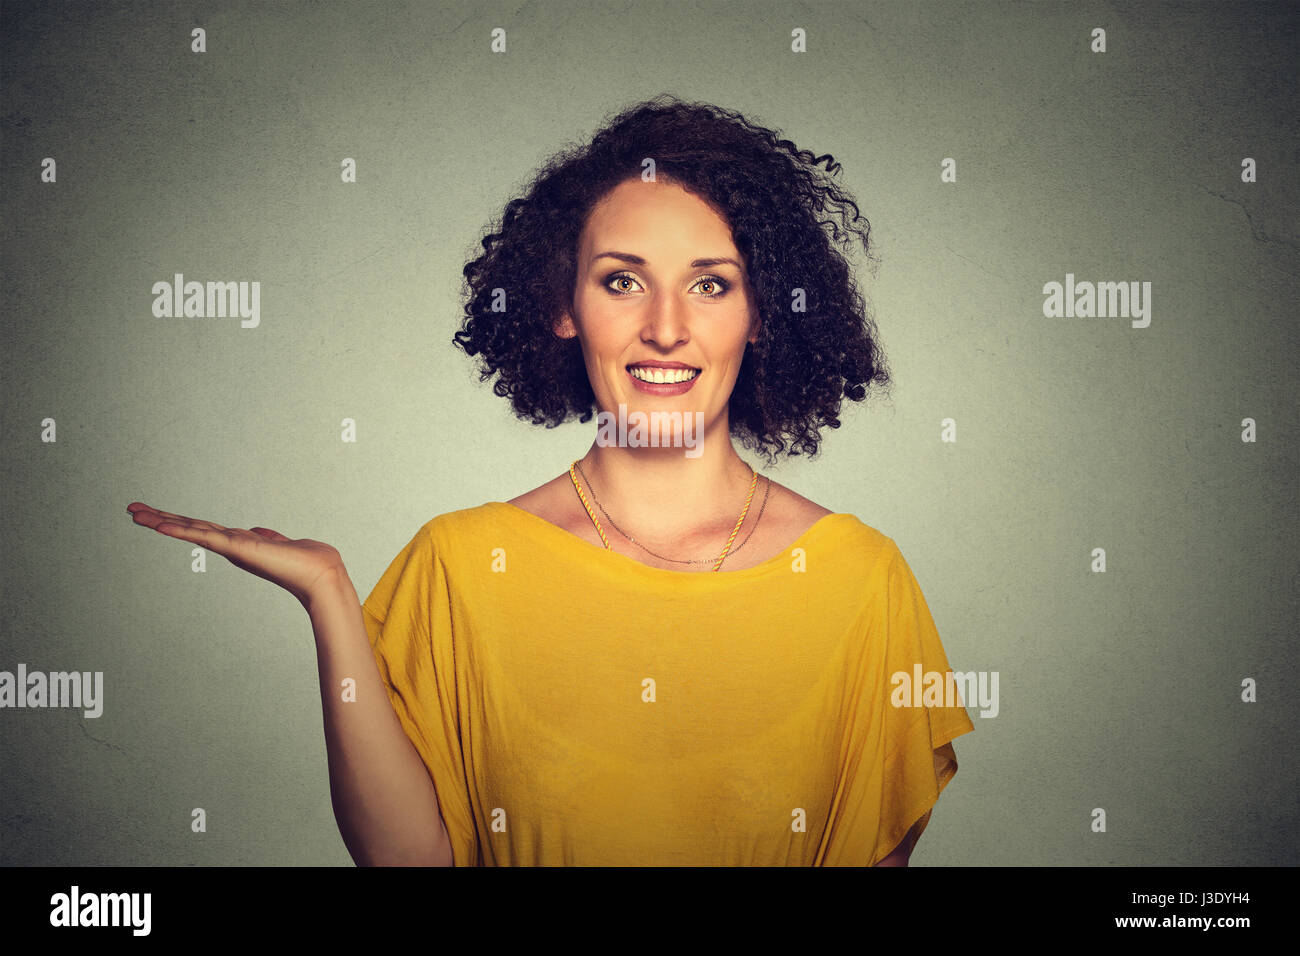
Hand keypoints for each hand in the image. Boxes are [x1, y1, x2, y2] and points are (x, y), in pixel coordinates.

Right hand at [127, 502, 345, 610]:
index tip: (156, 515)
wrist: (321, 573)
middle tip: (132, 510)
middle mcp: (230, 546)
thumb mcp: (278, 542)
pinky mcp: (237, 548)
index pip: (202, 528)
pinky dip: (183, 531)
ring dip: (162, 522)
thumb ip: (265, 537)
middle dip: (160, 519)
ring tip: (136, 514)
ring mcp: (231, 547)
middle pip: (189, 528)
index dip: (178, 521)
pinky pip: (204, 537)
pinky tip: (162, 526)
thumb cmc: (305, 561)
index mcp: (238, 542)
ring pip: (191, 531)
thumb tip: (256, 532)